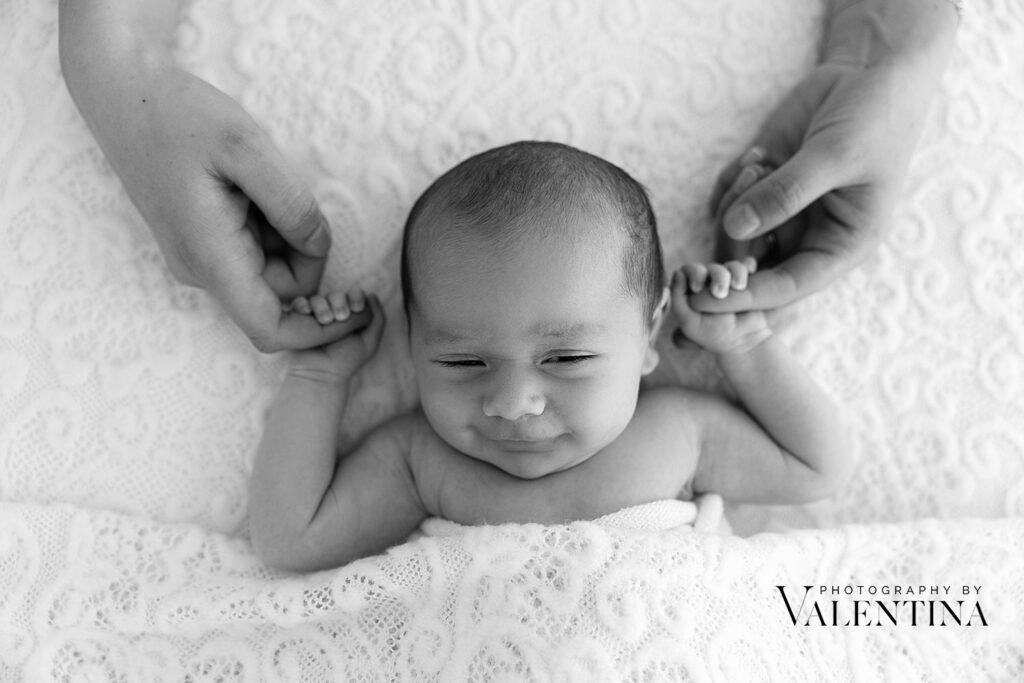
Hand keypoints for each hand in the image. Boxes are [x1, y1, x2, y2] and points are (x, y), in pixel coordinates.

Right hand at [58, 2, 356, 351]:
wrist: (121, 92)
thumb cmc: (177, 114)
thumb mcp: (247, 147)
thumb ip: (292, 204)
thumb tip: (320, 246)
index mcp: (210, 257)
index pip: (271, 330)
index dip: (322, 331)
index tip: (361, 309)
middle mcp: (202, 270)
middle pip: (282, 295)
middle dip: (308, 257)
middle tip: (296, 197)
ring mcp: (200, 259)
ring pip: (271, 272)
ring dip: (289, 238)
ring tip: (265, 182)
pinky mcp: (203, 243)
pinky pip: (255, 252)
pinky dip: (273, 227)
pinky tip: (255, 186)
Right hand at [288, 289, 385, 384]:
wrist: (319, 374)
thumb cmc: (345, 361)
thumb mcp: (369, 341)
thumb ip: (377, 319)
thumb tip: (372, 295)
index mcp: (350, 317)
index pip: (353, 294)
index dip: (356, 296)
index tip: (357, 308)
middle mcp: (332, 314)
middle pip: (335, 295)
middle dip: (340, 302)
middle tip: (342, 318)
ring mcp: (314, 317)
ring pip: (317, 298)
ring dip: (322, 305)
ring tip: (325, 322)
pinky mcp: (297, 320)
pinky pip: (299, 303)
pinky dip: (303, 305)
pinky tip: (307, 314)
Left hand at [670, 260, 770, 354]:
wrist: (746, 343)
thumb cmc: (715, 335)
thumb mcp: (690, 323)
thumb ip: (678, 300)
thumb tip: (678, 272)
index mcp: (694, 292)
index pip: (689, 271)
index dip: (693, 273)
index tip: (697, 288)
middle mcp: (712, 284)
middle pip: (711, 267)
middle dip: (717, 275)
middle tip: (719, 293)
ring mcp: (731, 282)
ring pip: (731, 266)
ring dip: (735, 272)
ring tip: (739, 287)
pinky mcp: (749, 281)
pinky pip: (747, 264)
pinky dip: (748, 265)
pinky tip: (750, 273)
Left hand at [695, 0, 956, 315]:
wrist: (874, 70)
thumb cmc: (876, 117)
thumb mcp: (835, 155)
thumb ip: (785, 193)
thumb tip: (735, 228)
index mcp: (841, 245)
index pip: (786, 287)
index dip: (743, 297)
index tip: (702, 299)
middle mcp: (808, 236)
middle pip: (750, 266)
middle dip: (732, 241)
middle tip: (745, 188)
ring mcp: (782, 212)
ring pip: (732, 234)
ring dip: (734, 200)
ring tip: (761, 162)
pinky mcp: (762, 184)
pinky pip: (724, 199)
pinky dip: (729, 180)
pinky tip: (759, 152)